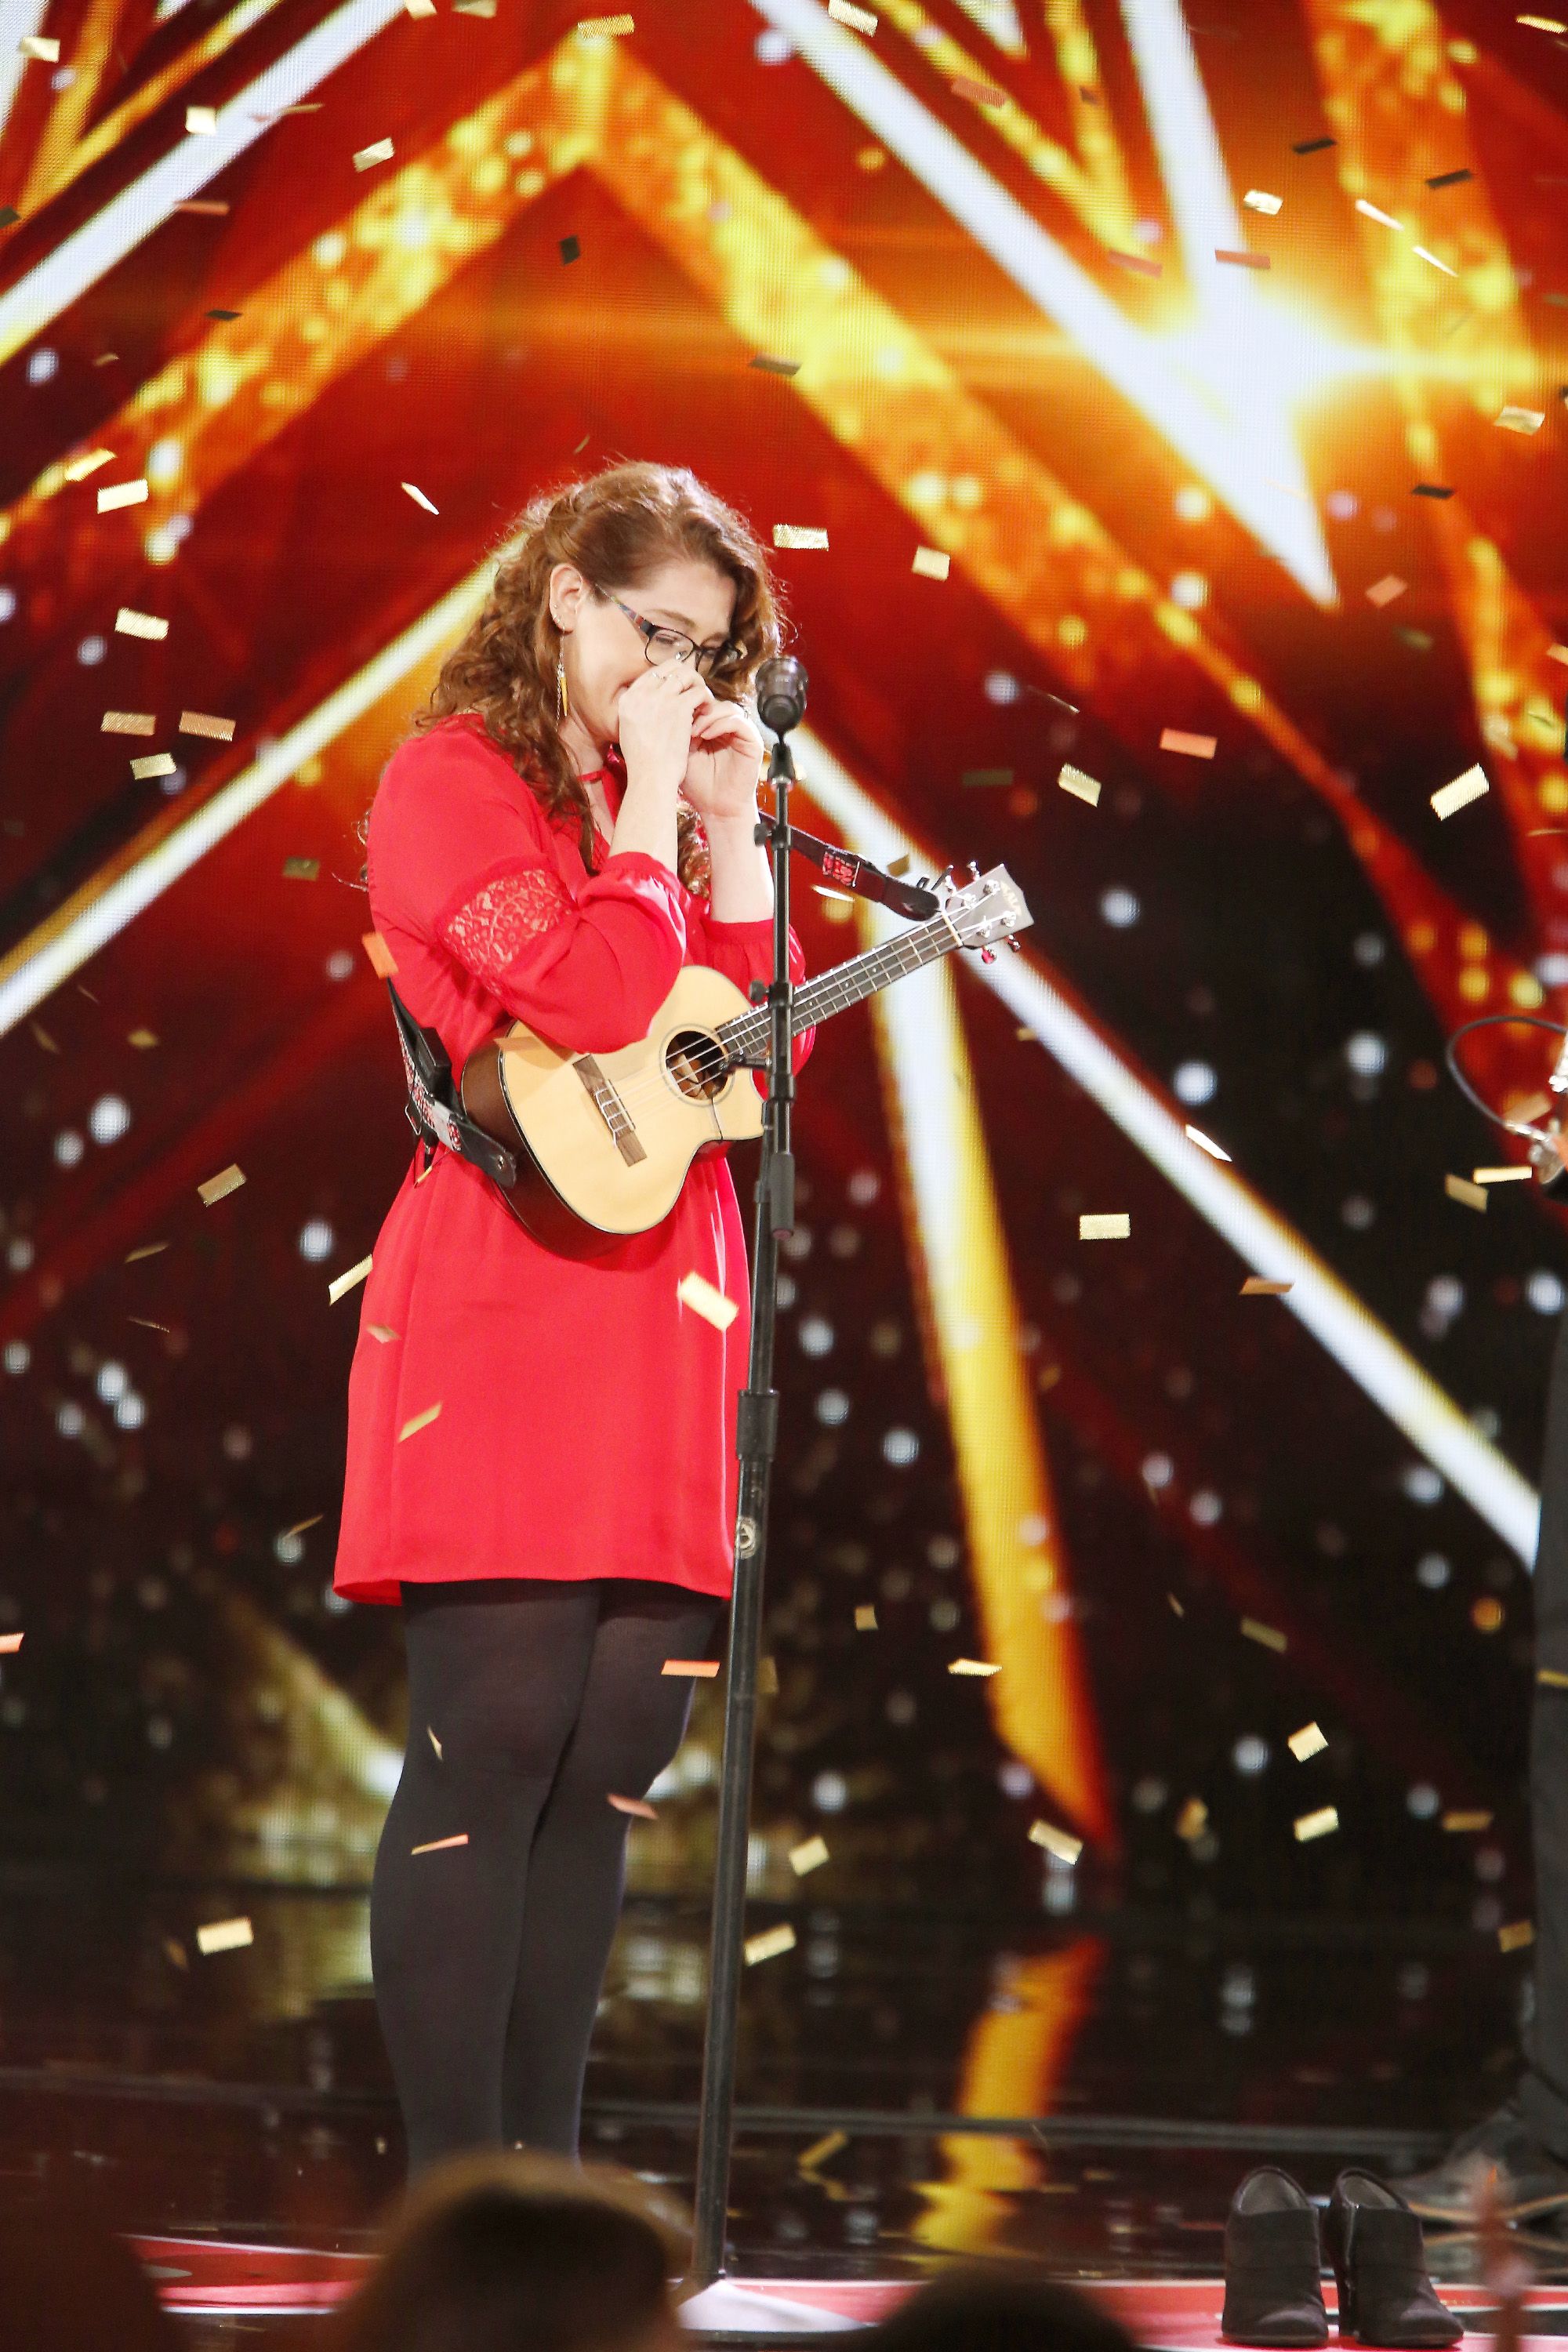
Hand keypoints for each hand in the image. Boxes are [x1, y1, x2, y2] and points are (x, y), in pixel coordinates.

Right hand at [615, 664, 708, 795]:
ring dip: (698, 685)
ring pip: (687, 674)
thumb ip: (639, 712)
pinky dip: (706, 699)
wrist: (650, 778)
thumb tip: (655, 702)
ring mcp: (660, 698)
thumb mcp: (630, 731)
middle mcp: (642, 693)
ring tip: (703, 701)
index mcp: (628, 699)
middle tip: (695, 692)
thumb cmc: (644, 764)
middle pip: (670, 667)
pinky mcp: (678, 707)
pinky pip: (699, 691)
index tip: (681, 690)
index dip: (670, 678)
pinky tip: (707, 711)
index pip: (652, 673)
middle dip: (686, 676)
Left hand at [681, 691, 764, 826]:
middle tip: (681, 720)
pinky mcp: (752, 743)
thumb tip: (671, 708)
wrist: (717, 810)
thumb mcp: (683, 753)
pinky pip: (739, 722)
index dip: (689, 705)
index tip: (673, 715)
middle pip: (715, 702)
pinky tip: (706, 736)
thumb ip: (680, 731)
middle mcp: (729, 729)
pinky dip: (721, 725)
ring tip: (693, 731)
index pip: (704, 704)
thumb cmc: (699, 786)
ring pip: (728, 708)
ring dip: (708, 716)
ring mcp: (742, 734)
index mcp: (713, 729)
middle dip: (698, 708)